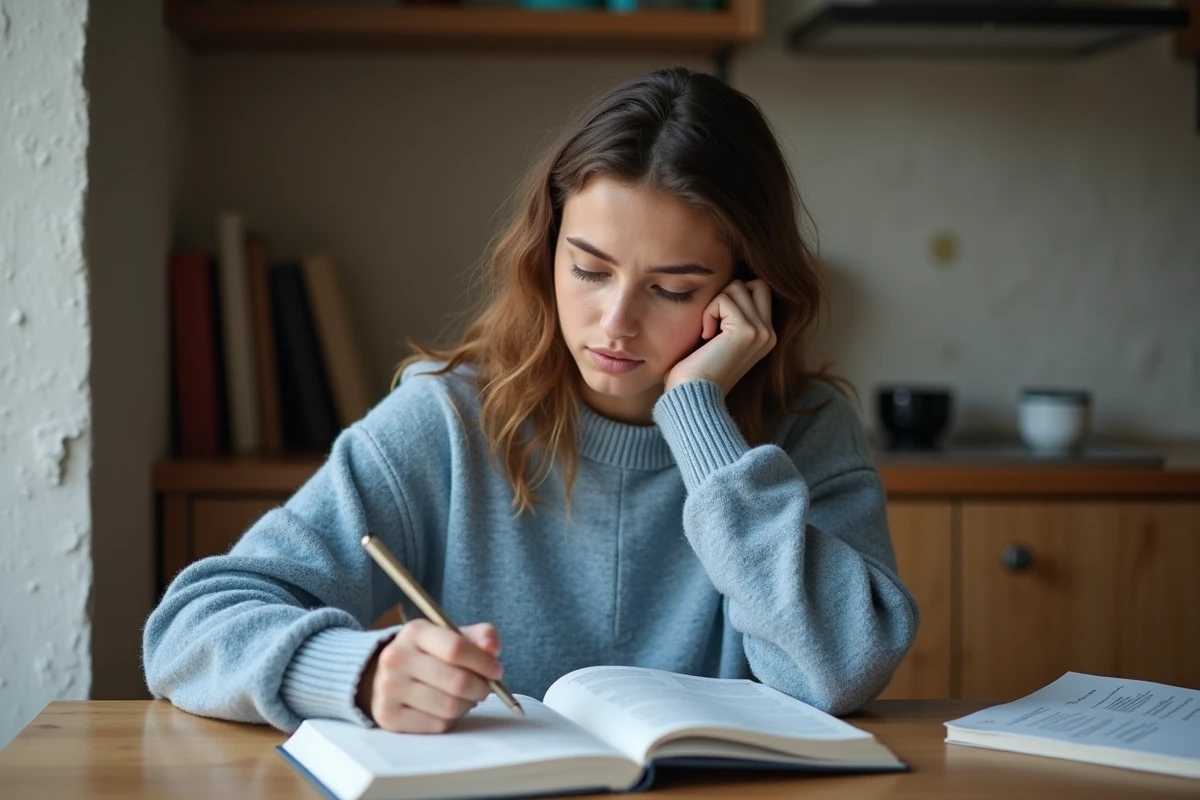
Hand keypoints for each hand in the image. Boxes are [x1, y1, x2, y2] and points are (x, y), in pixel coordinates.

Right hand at [356, 619, 503, 732]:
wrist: (391, 674)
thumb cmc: (432, 654)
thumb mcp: (454, 636)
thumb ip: (481, 636)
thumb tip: (492, 647)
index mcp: (415, 632)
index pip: (456, 648)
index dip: (483, 662)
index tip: (496, 671)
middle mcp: (396, 658)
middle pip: (456, 681)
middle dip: (481, 688)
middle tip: (485, 688)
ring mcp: (389, 688)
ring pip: (449, 707)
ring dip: (467, 705)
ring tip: (466, 698)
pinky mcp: (388, 716)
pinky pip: (436, 725)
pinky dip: (450, 720)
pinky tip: (446, 709)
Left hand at [664, 279, 775, 395]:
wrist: (693, 396)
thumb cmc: (696, 369)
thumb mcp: (721, 338)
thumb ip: (731, 316)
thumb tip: (726, 285)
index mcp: (765, 336)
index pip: (758, 291)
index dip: (733, 297)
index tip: (716, 323)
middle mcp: (769, 333)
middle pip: (755, 283)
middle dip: (728, 294)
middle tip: (714, 320)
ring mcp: (761, 332)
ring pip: (737, 287)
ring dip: (715, 304)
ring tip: (709, 332)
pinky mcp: (746, 331)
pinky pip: (723, 299)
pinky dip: (708, 313)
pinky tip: (706, 337)